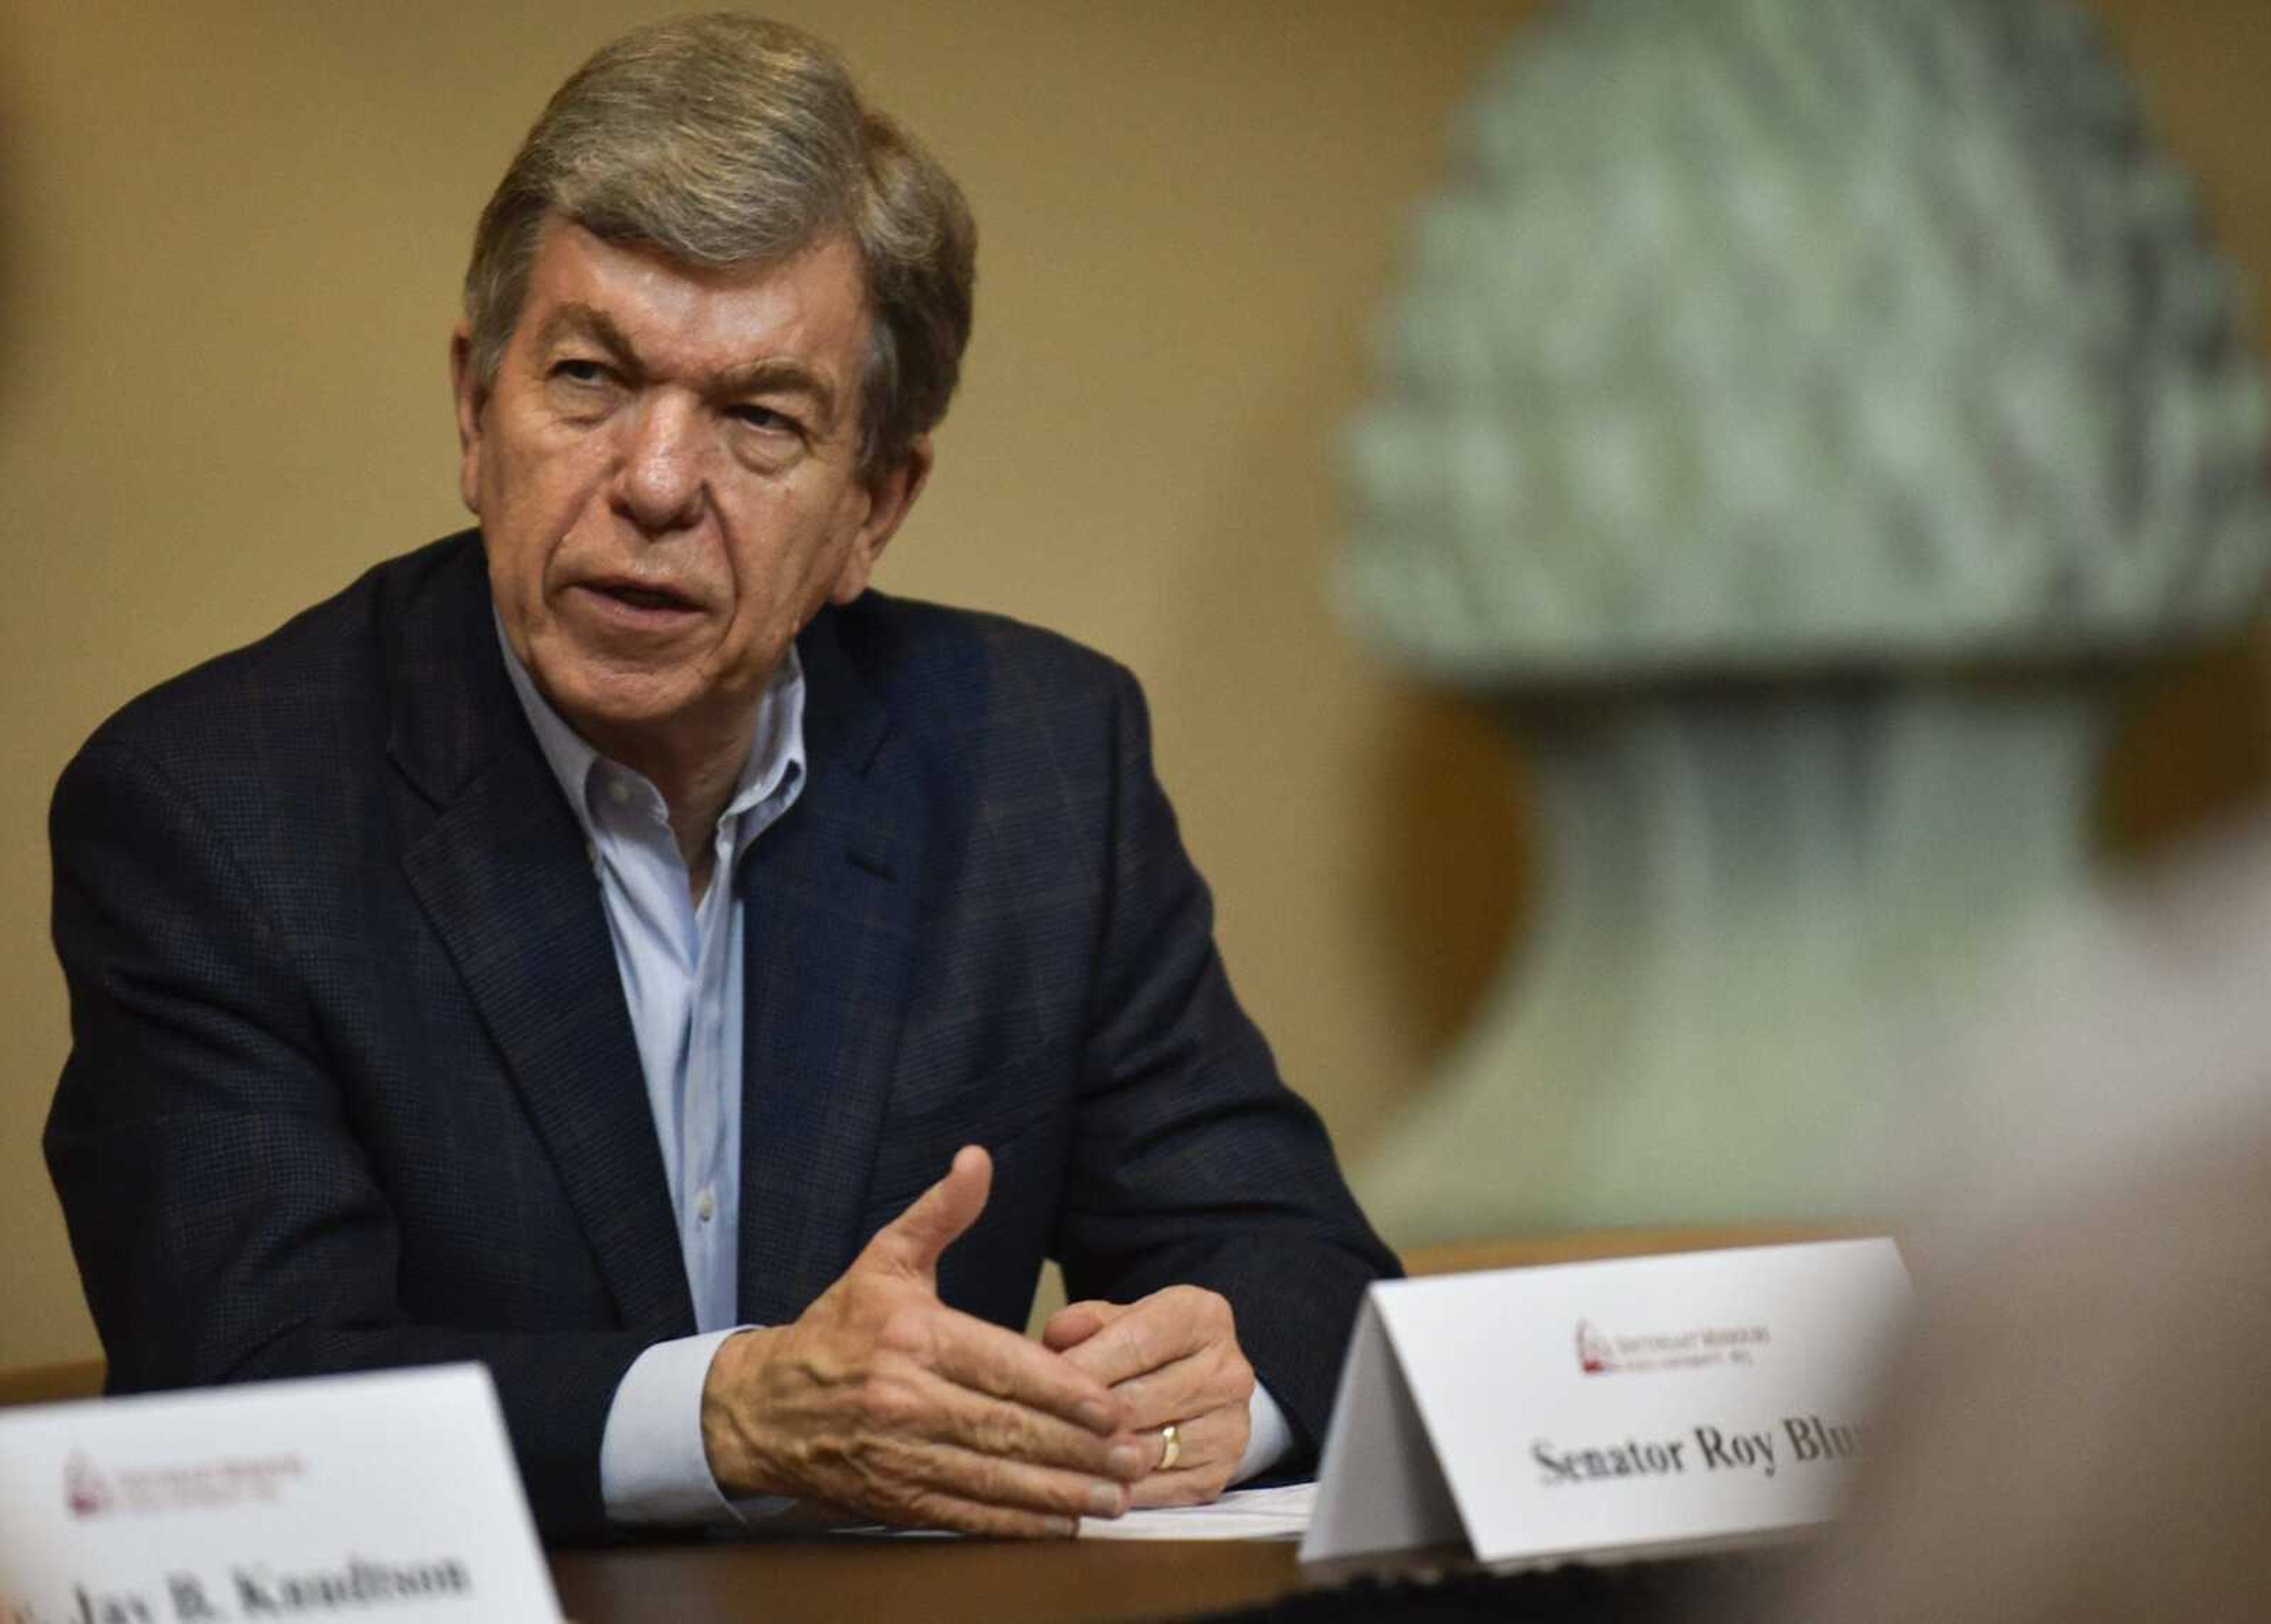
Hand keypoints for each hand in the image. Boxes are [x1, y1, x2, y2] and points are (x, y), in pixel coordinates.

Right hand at [700, 1145, 1151, 1534]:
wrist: (761, 1408)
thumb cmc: (837, 1329)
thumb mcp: (885, 1259)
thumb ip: (941, 1213)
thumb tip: (977, 1158)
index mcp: (911, 1337)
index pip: (1001, 1367)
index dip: (1062, 1391)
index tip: (1113, 1406)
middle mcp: (904, 1400)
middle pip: (1007, 1429)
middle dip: (1078, 1447)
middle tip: (1136, 1455)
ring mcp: (898, 1456)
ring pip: (994, 1478)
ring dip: (1060, 1492)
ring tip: (1116, 1496)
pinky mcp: (894, 1500)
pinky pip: (966, 1515)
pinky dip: (1016, 1523)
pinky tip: (1062, 1523)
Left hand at [1042, 1286, 1255, 1506]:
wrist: (1201, 1389)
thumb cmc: (1146, 1349)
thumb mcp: (1120, 1320)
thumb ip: (1085, 1322)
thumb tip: (1056, 1337)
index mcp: (1202, 1317)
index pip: (1136, 1343)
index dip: (1082, 1365)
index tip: (1040, 1382)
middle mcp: (1228, 1371)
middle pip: (1137, 1402)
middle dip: (1080, 1415)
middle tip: (1036, 1425)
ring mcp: (1229, 1427)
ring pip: (1143, 1451)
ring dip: (1092, 1456)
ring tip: (1052, 1454)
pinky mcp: (1217, 1475)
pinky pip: (1154, 1490)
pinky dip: (1113, 1488)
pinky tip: (1082, 1480)